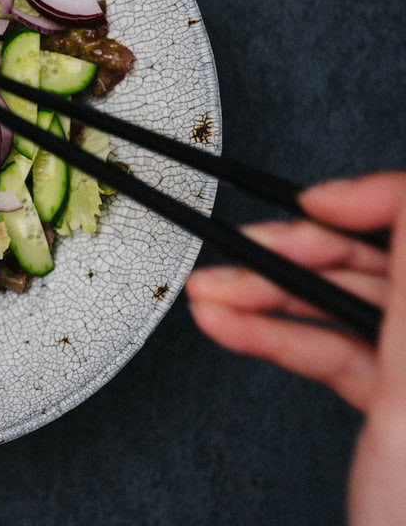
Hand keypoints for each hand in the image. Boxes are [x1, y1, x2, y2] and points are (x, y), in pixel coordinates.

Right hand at [186, 172, 405, 524]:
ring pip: (346, 309)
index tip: (319, 202)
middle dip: (298, 254)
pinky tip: (231, 323)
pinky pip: (331, 350)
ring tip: (214, 290)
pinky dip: (274, 336)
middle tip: (246, 248)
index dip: (373, 201)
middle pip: (379, 265)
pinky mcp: (395, 401)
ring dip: (268, 297)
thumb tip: (404, 199)